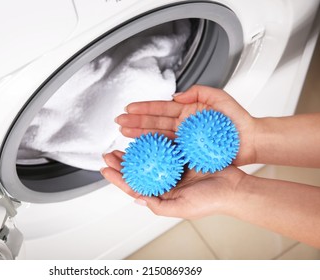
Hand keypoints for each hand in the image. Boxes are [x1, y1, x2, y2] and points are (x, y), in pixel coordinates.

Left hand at [101, 151, 246, 219]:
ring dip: (135, 152)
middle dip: (122, 163)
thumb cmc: (212, 201)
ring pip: (149, 158)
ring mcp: (174, 169)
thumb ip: (158, 205)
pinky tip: (144, 138)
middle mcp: (166, 182)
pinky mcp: (182, 156)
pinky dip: (153, 143)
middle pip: (138, 171)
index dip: (118, 178)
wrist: (234, 187)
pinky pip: (164, 148)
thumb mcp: (183, 208)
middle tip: (109, 154)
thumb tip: (136, 198)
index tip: (106, 168)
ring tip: (122, 145)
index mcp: (163, 195)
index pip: (135, 187)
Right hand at [116, 85, 256, 165]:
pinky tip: (142, 146)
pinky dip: (153, 147)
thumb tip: (177, 95)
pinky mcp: (188, 152)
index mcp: (188, 110)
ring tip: (124, 133)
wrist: (250, 141)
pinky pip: (167, 149)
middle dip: (135, 121)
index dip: (144, 107)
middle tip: (119, 121)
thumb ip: (199, 92)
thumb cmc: (238, 121)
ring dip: (140, 133)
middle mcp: (183, 124)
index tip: (129, 108)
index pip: (161, 107)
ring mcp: (184, 138)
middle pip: (154, 121)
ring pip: (157, 135)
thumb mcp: (220, 98)